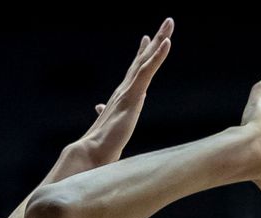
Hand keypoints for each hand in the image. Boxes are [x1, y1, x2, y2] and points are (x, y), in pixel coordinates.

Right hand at [56, 18, 172, 175]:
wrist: (91, 151)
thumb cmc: (100, 145)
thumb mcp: (109, 126)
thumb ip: (105, 114)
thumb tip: (99, 107)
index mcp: (122, 97)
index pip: (135, 72)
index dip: (142, 55)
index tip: (147, 40)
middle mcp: (124, 89)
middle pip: (143, 59)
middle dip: (155, 40)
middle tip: (168, 22)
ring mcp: (128, 90)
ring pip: (146, 60)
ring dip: (159, 40)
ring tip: (169, 22)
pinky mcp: (132, 95)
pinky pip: (147, 71)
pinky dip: (157, 57)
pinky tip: (167, 43)